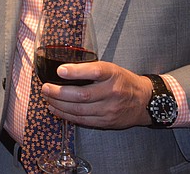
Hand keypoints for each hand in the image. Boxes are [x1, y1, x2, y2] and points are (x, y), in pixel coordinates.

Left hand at [39, 60, 153, 128]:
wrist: (144, 101)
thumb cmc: (123, 81)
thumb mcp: (111, 68)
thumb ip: (90, 69)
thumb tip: (62, 69)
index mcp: (112, 74)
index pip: (94, 71)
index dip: (75, 72)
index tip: (59, 70)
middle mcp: (112, 92)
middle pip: (82, 95)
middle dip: (58, 92)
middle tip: (45, 88)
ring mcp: (109, 109)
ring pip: (79, 110)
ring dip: (59, 105)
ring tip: (47, 98)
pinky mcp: (106, 122)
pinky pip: (82, 120)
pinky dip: (66, 115)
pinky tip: (55, 109)